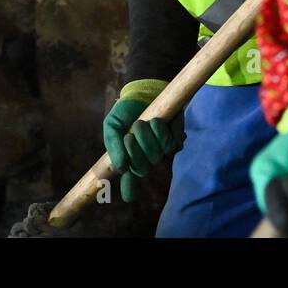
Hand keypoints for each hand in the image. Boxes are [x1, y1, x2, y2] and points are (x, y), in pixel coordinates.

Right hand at [102, 81, 184, 201]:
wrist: (145, 90)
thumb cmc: (126, 110)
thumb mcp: (112, 126)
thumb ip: (113, 146)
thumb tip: (121, 168)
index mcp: (130, 156)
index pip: (130, 179)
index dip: (129, 189)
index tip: (128, 197)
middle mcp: (146, 156)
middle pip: (142, 169)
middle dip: (136, 151)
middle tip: (131, 133)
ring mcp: (161, 148)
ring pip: (156, 157)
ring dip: (148, 138)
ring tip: (143, 122)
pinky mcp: (175, 137)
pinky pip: (170, 144)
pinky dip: (161, 132)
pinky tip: (157, 121)